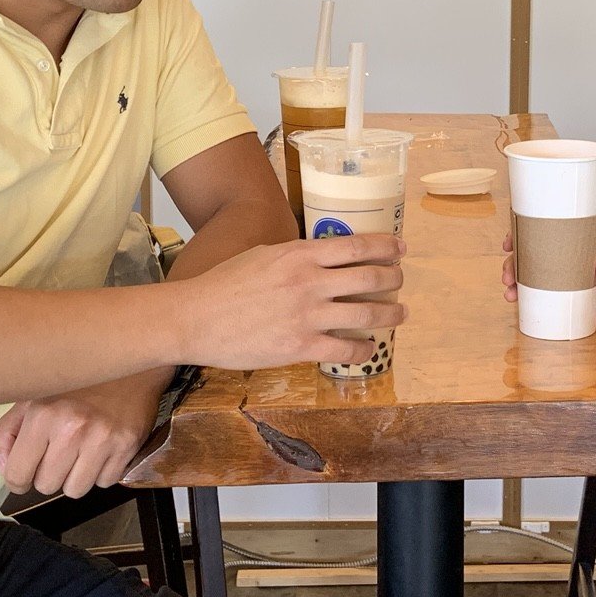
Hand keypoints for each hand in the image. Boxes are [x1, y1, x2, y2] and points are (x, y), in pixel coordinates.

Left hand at [0, 372, 165, 497]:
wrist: (127, 359)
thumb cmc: (74, 380)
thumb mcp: (30, 396)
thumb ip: (6, 432)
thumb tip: (5, 466)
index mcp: (42, 414)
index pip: (17, 475)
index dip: (17, 479)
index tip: (23, 473)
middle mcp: (72, 428)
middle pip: (47, 486)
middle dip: (49, 474)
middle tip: (57, 452)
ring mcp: (103, 438)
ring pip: (76, 490)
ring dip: (75, 476)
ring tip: (80, 451)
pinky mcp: (128, 445)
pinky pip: (105, 483)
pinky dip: (101, 472)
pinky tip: (101, 449)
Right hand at [177, 234, 405, 369]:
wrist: (195, 318)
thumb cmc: (224, 284)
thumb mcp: (263, 255)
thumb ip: (295, 256)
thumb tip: (321, 257)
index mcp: (299, 255)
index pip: (356, 246)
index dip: (385, 247)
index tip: (400, 249)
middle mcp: (309, 282)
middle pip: (369, 278)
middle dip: (393, 279)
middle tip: (400, 281)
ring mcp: (307, 315)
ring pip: (366, 314)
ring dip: (390, 314)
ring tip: (400, 313)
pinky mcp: (300, 347)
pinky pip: (345, 349)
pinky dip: (364, 349)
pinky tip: (369, 348)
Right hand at [501, 234, 595, 305]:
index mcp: (574, 238)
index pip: (541, 230)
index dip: (520, 235)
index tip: (508, 243)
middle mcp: (566, 254)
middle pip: (531, 255)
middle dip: (514, 265)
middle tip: (508, 278)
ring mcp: (567, 273)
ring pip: (535, 276)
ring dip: (519, 283)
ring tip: (511, 294)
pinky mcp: (573, 291)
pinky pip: (548, 293)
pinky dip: (533, 297)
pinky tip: (522, 304)